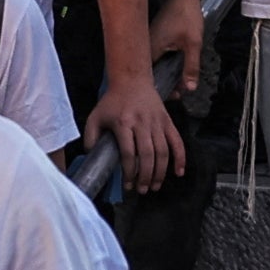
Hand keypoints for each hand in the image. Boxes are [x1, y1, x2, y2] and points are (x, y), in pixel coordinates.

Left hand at [91, 66, 184, 190]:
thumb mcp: (96, 116)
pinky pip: (177, 141)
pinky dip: (180, 158)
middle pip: (148, 155)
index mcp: (124, 123)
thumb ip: (90, 136)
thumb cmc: (113, 100)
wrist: (131, 80)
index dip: (129, 172)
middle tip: (142, 189)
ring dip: (160, 172)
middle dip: (146, 176)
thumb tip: (89, 156)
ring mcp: (157, 122)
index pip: (129, 153)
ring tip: (155, 186)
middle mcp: (142, 123)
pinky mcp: (167, 121)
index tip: (127, 184)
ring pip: (163, 151)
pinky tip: (179, 172)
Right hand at [148, 0, 204, 88]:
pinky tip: (175, 68)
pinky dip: (164, 64)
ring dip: (165, 74)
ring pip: (153, 65)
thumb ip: (191, 67)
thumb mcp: (193, 43)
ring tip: (179, 82)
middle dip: (164, 84)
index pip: (148, 76)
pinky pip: (155, 56)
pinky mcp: (152, 37)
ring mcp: (148, 40)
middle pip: (149, 72)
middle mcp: (145, 45)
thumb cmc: (187, 15)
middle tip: (178, 91)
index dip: (160, 89)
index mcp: (151, 48)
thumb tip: (190, 87)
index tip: (173, 94)